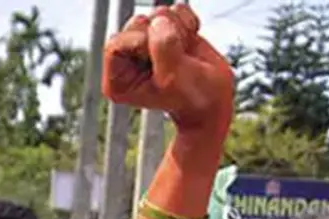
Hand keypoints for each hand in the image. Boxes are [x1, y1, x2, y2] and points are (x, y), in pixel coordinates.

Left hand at [102, 5, 233, 133]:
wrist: (212, 96)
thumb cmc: (190, 98)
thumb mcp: (173, 80)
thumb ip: (163, 49)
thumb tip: (159, 22)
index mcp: (118, 79)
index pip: (116, 44)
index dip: (141, 43)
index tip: (160, 57)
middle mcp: (129, 58)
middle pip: (137, 25)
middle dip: (163, 36)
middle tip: (176, 57)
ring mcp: (147, 41)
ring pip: (157, 15)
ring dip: (178, 30)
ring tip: (184, 53)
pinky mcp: (165, 29)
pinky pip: (175, 10)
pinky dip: (188, 22)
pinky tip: (189, 43)